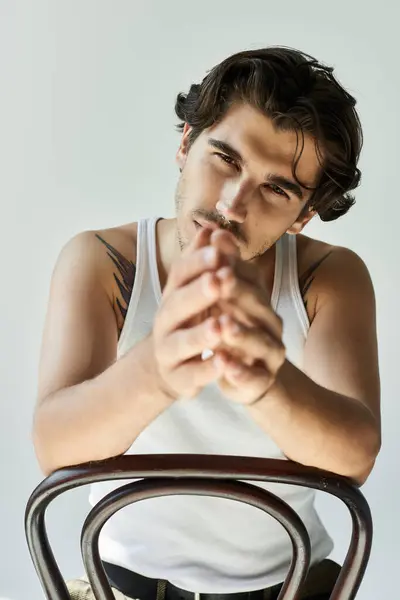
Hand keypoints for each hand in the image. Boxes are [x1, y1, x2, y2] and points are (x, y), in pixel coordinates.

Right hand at [152, 227, 227, 399]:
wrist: (169, 366)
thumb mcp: (192, 291)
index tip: (218, 251)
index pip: (180, 275)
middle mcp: (165, 322)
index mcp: (172, 296)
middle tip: (220, 280)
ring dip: (201, 334)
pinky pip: (191, 375)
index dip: (197, 263)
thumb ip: (202, 263)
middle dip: (199, 292)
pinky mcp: (178, 379)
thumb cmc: (187, 321)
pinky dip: (206, 370)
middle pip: (177, 305)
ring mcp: (169, 351)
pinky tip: (223, 363)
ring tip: (221, 325)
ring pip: (182, 342)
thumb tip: (212, 228)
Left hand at [208, 230, 285, 404]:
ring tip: (222, 325)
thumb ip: (222, 266)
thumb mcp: (224, 298)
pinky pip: (253, 377)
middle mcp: (269, 322)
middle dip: (236, 292)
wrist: (248, 374)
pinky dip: (239, 371)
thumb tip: (213, 229)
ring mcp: (269, 352)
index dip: (231, 261)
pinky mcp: (261, 380)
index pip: (249, 277)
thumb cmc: (233, 327)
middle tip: (218, 278)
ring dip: (240, 333)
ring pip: (258, 341)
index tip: (215, 246)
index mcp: (258, 298)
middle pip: (255, 305)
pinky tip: (224, 365)